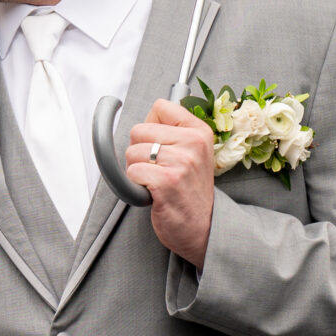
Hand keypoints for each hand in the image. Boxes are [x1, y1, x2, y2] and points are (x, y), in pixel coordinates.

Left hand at [126, 98, 215, 268]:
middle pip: (139, 130)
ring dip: (137, 170)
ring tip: (156, 182)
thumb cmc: (189, 191)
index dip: (151, 128)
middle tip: (158, 170)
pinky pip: (132, 172)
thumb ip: (173, 132)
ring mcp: (181, 162)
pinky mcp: (166, 181)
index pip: (160, 107)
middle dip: (139, 152)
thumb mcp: (193, 154)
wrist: (203, 228)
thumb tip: (147, 117)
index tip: (160, 146)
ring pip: (132, 152)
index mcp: (199, 131)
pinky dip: (135, 185)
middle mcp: (193, 143)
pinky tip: (152, 193)